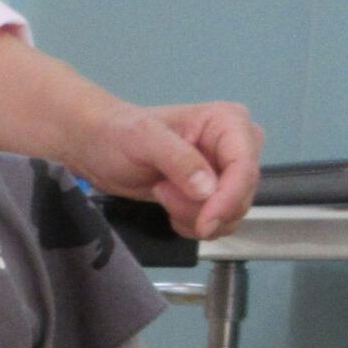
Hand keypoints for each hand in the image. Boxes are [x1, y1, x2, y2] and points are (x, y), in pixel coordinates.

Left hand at [68, 99, 264, 240]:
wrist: (103, 148)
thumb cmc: (121, 134)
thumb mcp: (144, 139)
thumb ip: (178, 160)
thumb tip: (207, 189)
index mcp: (229, 122)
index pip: (245, 168)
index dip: (228, 200)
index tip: (203, 224)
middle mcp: (237, 146)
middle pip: (242, 195)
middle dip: (201, 208)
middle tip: (162, 192)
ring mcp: (227, 172)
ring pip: (230, 214)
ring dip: (192, 216)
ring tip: (161, 192)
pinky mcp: (214, 194)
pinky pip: (216, 222)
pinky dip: (189, 222)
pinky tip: (167, 203)